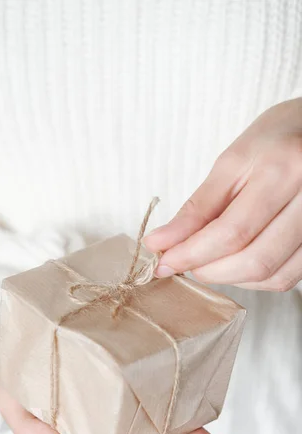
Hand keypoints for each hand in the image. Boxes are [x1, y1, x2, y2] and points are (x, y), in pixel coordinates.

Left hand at [144, 99, 301, 290]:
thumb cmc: (275, 140)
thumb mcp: (232, 163)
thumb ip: (197, 208)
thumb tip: (161, 243)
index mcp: (283, 171)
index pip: (232, 231)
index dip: (192, 253)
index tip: (163, 261)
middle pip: (254, 260)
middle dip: (209, 270)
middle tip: (182, 262)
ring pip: (272, 276)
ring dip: (229, 278)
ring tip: (205, 261)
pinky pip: (286, 277)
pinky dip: (252, 279)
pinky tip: (233, 263)